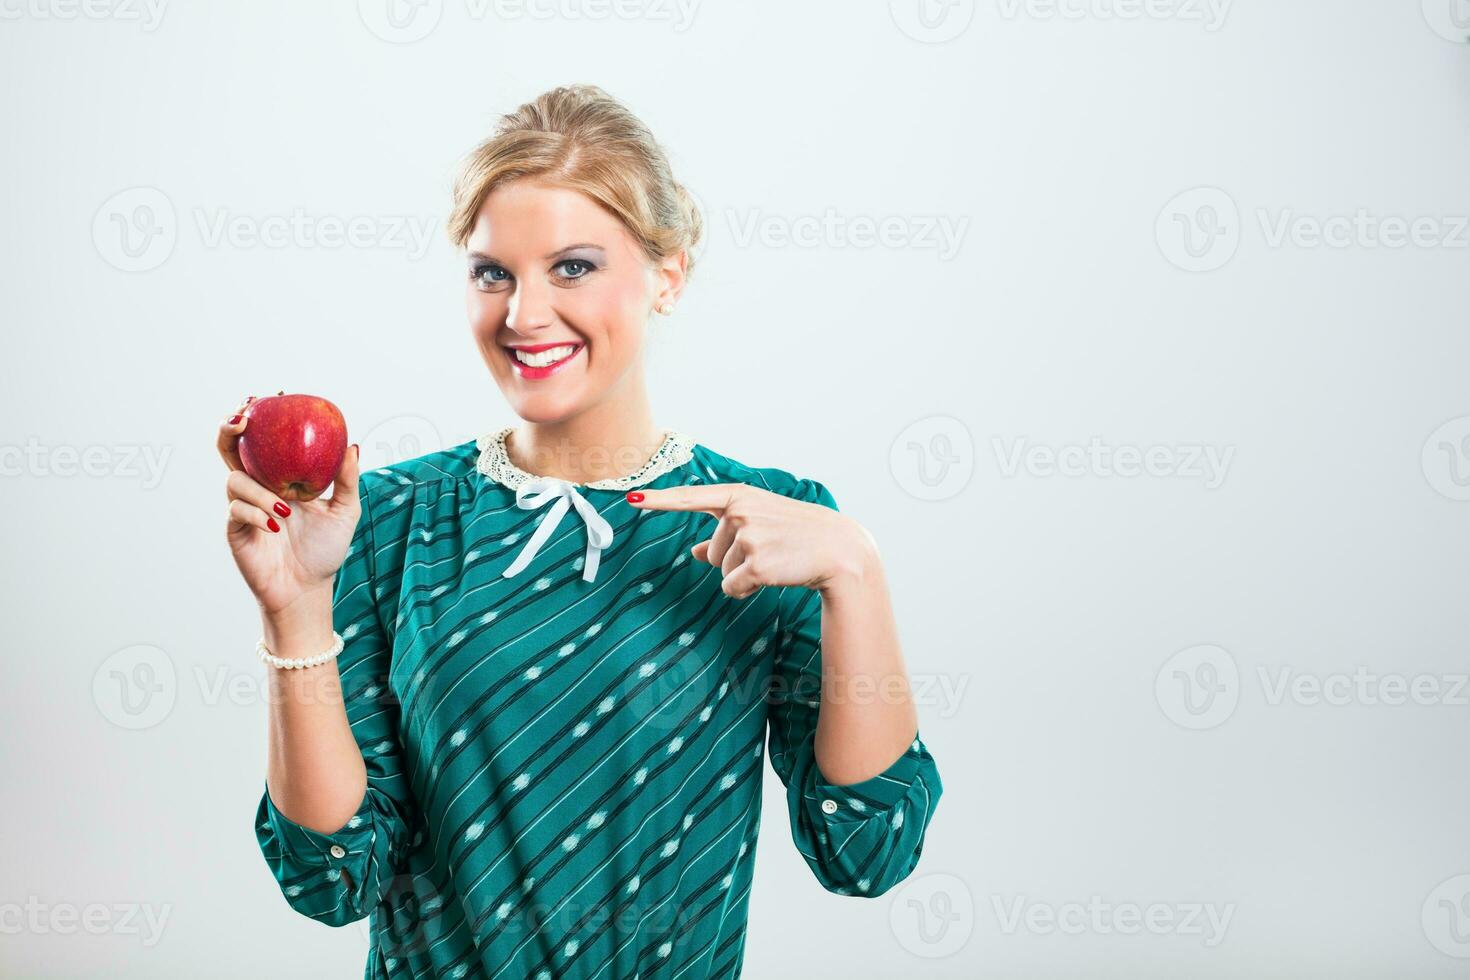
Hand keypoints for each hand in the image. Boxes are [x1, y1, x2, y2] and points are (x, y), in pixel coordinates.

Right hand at [217, 395, 361, 615]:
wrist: (308, 588)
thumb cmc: (326, 549)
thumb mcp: (344, 510)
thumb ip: (346, 478)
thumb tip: (352, 444)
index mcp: (279, 478)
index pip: (264, 441)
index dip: (261, 417)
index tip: (272, 395)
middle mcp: (258, 487)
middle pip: (231, 449)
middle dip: (230, 429)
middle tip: (244, 418)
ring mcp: (243, 507)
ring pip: (235, 480)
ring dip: (261, 493)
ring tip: (286, 512)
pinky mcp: (234, 530)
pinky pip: (235, 510)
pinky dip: (254, 513)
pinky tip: (274, 526)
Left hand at [626, 483, 876, 598]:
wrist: (838, 549)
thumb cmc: (798, 536)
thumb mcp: (761, 525)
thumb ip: (725, 534)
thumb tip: (694, 553)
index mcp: (738, 495)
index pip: (690, 497)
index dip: (658, 500)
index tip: (631, 499)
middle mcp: (740, 511)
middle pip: (710, 552)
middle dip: (734, 559)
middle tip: (769, 550)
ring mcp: (748, 536)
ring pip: (720, 571)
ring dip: (743, 574)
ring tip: (775, 560)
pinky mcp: (756, 563)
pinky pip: (731, 588)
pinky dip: (748, 589)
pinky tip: (774, 575)